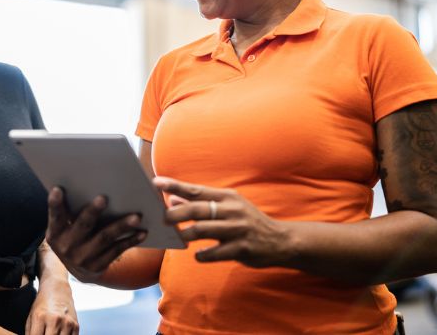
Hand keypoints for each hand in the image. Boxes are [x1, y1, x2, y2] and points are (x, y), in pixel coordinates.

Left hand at [24, 281, 77, 334]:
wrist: (57, 290)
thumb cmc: (42, 304)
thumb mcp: (31, 318)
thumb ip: (30, 333)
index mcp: (40, 318)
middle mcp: (55, 320)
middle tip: (44, 334)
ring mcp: (67, 323)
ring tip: (51, 333)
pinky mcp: (76, 325)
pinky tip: (59, 334)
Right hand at [45, 188, 146, 282]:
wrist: (78, 269)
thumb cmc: (74, 235)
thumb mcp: (65, 227)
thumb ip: (70, 210)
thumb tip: (89, 183)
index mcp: (55, 232)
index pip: (55, 216)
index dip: (55, 203)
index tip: (58, 189)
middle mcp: (66, 246)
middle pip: (83, 225)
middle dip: (92, 211)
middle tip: (103, 197)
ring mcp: (83, 258)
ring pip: (105, 238)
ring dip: (121, 226)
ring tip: (137, 216)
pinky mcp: (98, 266)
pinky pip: (117, 250)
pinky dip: (131, 240)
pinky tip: (143, 232)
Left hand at [153, 176, 290, 267]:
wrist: (280, 240)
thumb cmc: (248, 222)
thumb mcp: (228, 208)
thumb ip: (201, 204)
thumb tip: (172, 199)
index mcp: (227, 197)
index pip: (196, 189)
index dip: (174, 186)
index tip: (156, 182)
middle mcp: (232, 210)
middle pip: (197, 209)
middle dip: (176, 213)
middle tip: (161, 218)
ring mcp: (237, 229)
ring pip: (203, 230)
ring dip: (186, 235)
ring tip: (177, 239)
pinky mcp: (241, 248)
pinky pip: (215, 253)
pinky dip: (202, 254)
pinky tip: (197, 254)